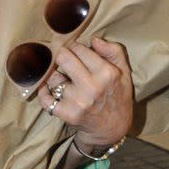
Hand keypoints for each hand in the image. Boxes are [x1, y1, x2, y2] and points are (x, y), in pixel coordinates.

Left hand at [39, 35, 133, 149]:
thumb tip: (93, 39)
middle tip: (63, 58)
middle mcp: (91, 87)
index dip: (74, 46)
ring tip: (62, 77)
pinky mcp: (65, 114)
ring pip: (53, 77)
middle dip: (61, 56)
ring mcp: (76, 101)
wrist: (112, 129)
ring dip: (55, 75)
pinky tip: (48, 88)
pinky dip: (44, 92)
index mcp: (106, 73)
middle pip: (63, 58)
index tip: (73, 49)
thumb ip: (114, 51)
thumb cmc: (117, 97)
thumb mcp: (124, 72)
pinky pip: (45, 98)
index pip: (80, 49)